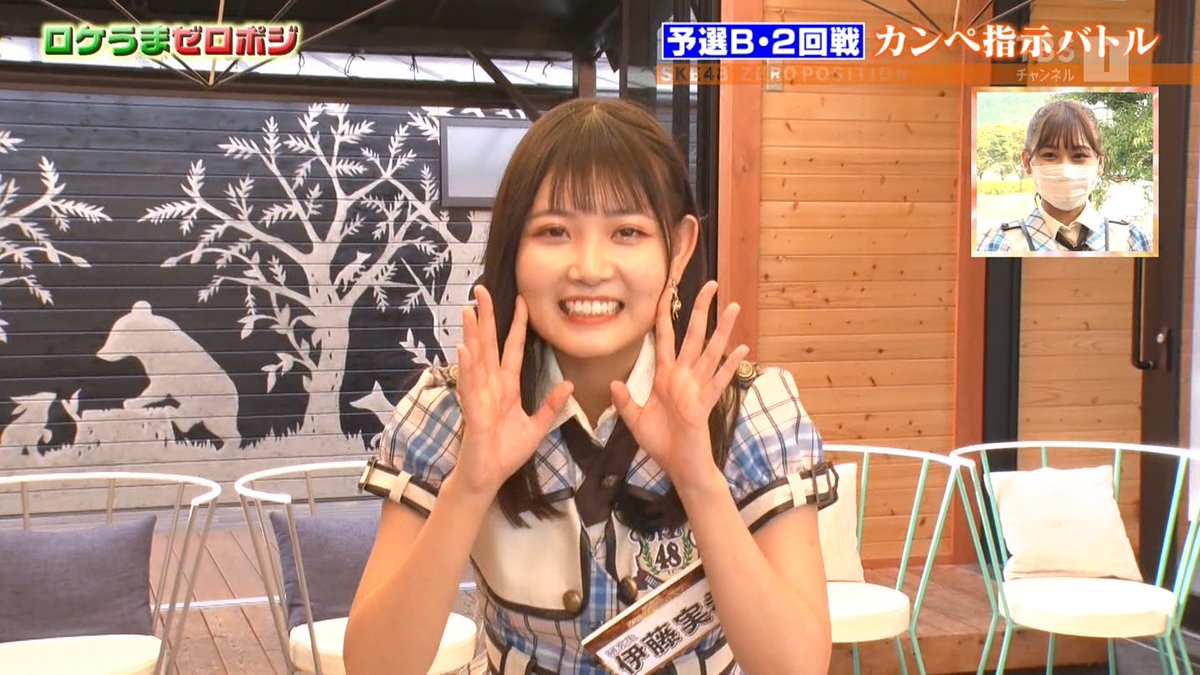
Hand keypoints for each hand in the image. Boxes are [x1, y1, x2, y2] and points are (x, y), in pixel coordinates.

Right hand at [452, 286, 572, 498]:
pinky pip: (470, 387)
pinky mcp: (474, 413)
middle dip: (486, 317)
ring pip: (476, 360)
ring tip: (469, 311)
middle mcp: (491, 386)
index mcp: (507, 387)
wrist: (487, 477)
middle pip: (489, 345)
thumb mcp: (537, 427)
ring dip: (472, 335)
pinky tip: (465, 348)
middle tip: (480, 289)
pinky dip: (468, 367)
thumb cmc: (506, 453)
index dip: (517, 325)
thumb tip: (568, 385)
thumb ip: (551, 406)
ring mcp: (480, 397)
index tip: (521, 301)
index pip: (512, 349)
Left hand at [611, 280, 747, 490]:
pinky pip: (718, 381)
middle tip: (710, 284)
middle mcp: (682, 376)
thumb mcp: (635, 421)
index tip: (666, 292)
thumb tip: (614, 382)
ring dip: (722, 329)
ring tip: (732, 306)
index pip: (664, 338)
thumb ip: (625, 401)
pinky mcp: (704, 404)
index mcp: (664, 376)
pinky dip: (729, 366)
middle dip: (700, 309)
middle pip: (692, 335)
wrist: (679, 467)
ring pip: (709, 351)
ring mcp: (695, 388)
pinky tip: (742, 349)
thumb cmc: (661, 443)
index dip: (663, 315)